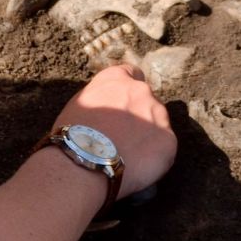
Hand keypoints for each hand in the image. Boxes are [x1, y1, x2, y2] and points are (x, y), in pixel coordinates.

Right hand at [52, 65, 175, 198]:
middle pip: (147, 101)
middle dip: (139, 116)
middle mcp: (142, 91)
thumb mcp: (81, 104)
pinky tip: (137, 167)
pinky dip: (155, 158)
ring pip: (158, 124)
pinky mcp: (168, 141)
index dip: (128, 91)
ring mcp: (158, 115)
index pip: (132, 73)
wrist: (83, 162)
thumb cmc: (72, 136)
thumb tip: (109, 107)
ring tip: (128, 157)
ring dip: (147, 136)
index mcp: (118, 79)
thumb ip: (102, 98)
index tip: (123, 105)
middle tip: (123, 137)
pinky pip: (165, 149)